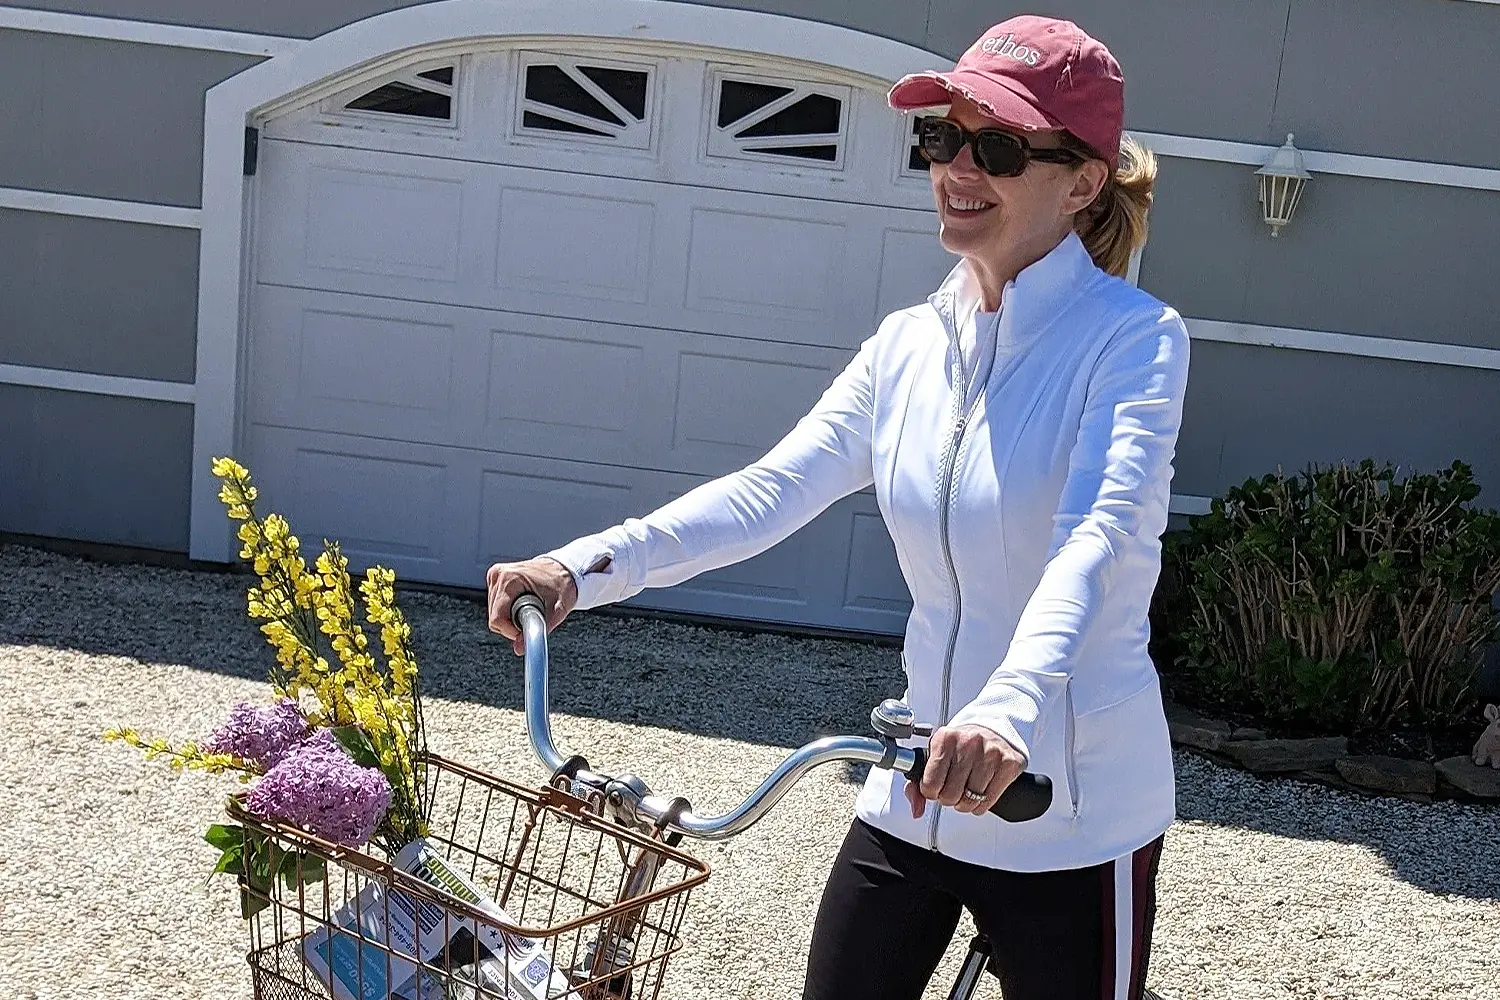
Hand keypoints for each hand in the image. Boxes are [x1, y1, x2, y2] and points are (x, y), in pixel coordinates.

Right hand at [486, 558, 578, 655]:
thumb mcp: (556, 610)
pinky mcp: (495, 579)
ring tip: (530, 605)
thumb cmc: (562, 586)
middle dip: (513, 624)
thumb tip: (519, 648)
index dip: (511, 631)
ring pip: (494, 613)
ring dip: (511, 617)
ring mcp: (495, 576)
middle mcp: (498, 575)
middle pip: (495, 617)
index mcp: (510, 579)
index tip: (528, 628)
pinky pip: (496, 606)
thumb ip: (538, 630)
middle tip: (534, 614)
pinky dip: (509, 610)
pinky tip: (522, 602)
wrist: (563, 569)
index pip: (497, 618)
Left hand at [905, 724, 1025, 818]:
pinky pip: (988, 801)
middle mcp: (968, 743)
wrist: (992, 730)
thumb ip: (916, 785)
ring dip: (965, 803)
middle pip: (950, 795)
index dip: (931, 792)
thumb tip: (916, 810)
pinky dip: (981, 805)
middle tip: (953, 789)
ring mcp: (990, 753)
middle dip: (949, 798)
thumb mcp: (935, 756)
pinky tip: (980, 792)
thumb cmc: (960, 746)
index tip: (936, 787)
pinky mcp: (1008, 764)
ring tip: (966, 790)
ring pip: (970, 800)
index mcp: (945, 738)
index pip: (930, 784)